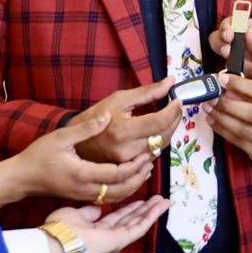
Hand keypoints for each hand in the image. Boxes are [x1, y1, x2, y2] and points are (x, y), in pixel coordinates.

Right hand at [11, 112, 154, 205]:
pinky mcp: (83, 196)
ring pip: (117, 196)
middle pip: (121, 188)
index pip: (116, 174)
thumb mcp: (61, 137)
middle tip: (152, 159)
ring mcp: (84, 195)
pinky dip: (124, 189)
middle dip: (139, 175)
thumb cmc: (39, 155)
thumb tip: (106, 116)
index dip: (134, 165)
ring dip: (134, 183)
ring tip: (147, 166)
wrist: (22, 177)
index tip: (147, 152)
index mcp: (82, 173)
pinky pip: (109, 197)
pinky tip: (132, 176)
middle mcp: (85, 188)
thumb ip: (85, 128)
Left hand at [44, 195, 169, 252]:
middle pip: (132, 220)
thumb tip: (98, 209)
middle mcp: (109, 236)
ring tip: (165, 200)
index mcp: (97, 231)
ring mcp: (115, 240)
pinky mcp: (120, 240)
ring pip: (139, 223)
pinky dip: (151, 216)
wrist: (56, 241)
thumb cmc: (61, 228)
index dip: (130, 208)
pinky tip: (160, 206)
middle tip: (159, 198)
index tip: (141, 198)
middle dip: (146, 209)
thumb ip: (88, 212)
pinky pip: (139, 227)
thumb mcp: (75, 214)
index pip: (118, 218)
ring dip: (152, 211)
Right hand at [67, 77, 181, 167]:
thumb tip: (170, 81)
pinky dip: (157, 145)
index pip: (159, 121)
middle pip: (163, 137)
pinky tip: (157, 134)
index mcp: (123, 130)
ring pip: (159, 149)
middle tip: (176, 108)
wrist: (74, 142)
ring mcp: (125, 164)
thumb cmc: (95, 116)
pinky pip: (150, 159)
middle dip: (174, 121)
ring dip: (168, 133)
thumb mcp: (119, 99)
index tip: (178, 100)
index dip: (173, 111)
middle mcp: (125, 150)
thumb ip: (147, 92)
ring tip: (168, 118)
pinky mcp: (126, 171)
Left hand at [202, 75, 251, 160]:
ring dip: (220, 118)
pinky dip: (221, 130)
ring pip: (241, 129)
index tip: (222, 79)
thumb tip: (229, 80)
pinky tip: (213, 121)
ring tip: (208, 108)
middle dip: (227, 104)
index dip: (239, 84)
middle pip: (250, 113)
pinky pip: (236, 141)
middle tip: (212, 97)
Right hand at [209, 18, 251, 103]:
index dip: (225, 28)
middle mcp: (244, 47)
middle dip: (223, 48)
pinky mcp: (246, 82)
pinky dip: (251, 83)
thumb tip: (245, 32)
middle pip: (220, 43)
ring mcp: (244, 64)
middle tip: (229, 53)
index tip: (228, 36)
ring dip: (245, 71)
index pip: (231, 24)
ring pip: (229, 65)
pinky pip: (238, 83)